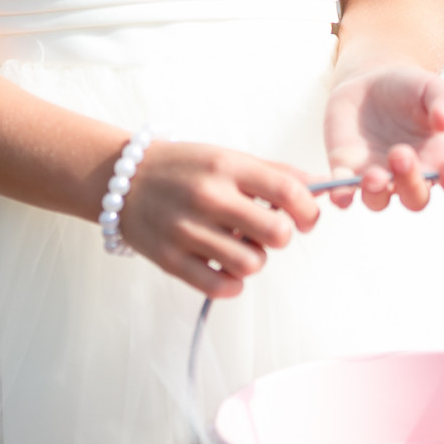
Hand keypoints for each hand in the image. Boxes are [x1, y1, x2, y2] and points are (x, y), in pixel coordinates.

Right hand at [117, 142, 319, 297]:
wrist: (120, 179)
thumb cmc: (183, 168)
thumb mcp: (227, 157)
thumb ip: (274, 173)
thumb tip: (322, 189)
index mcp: (226, 166)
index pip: (290, 192)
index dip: (309, 211)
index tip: (305, 218)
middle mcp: (208, 196)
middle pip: (277, 233)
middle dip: (280, 236)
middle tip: (265, 231)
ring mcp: (187, 229)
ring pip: (252, 264)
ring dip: (253, 259)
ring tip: (237, 246)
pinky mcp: (170, 260)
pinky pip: (222, 286)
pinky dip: (232, 283)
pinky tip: (225, 267)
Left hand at [323, 66, 443, 213]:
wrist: (370, 80)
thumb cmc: (410, 89)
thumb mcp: (432, 88)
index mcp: (441, 161)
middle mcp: (411, 177)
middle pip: (416, 199)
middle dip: (409, 182)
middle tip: (401, 153)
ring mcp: (378, 176)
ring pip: (379, 201)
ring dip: (376, 193)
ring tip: (373, 175)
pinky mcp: (347, 170)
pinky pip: (343, 192)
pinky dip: (341, 196)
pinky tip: (339, 194)